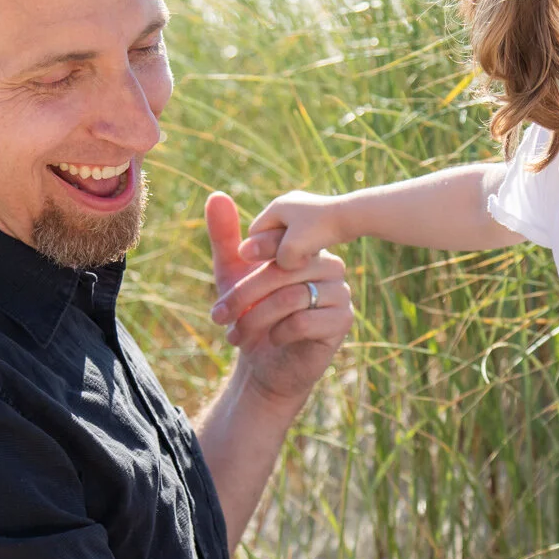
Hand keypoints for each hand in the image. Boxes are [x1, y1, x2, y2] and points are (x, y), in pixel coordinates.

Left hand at [205, 191, 352, 403]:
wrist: (264, 363)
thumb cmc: (251, 314)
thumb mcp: (231, 273)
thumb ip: (227, 236)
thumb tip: (216, 195)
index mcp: (307, 249)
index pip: (283, 240)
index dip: (254, 254)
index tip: (226, 283)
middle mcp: (329, 266)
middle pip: (284, 270)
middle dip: (244, 295)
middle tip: (218, 315)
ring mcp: (340, 293)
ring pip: (292, 296)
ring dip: (255, 318)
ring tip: (235, 333)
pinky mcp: (342, 322)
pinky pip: (305, 320)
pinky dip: (279, 332)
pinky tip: (271, 339)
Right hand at [239, 190, 347, 270]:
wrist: (354, 216)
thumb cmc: (322, 230)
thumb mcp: (294, 248)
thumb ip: (278, 258)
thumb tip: (276, 263)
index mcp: (277, 206)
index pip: (254, 233)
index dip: (257, 253)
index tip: (267, 268)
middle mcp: (289, 204)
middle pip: (271, 234)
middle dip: (275, 252)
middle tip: (284, 268)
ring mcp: (305, 210)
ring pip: (289, 238)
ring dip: (293, 252)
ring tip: (300, 265)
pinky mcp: (319, 217)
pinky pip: (305, 237)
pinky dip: (307, 249)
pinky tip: (314, 259)